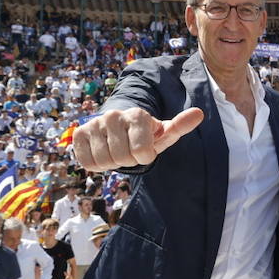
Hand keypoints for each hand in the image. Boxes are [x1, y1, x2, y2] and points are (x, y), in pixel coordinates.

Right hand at [72, 105, 203, 170]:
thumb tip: (199, 113)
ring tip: (117, 151)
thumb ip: (180, 126)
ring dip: (112, 163)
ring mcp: (94, 123)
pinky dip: (96, 164)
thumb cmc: (146, 134)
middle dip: (129, 161)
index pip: (142, 152)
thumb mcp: (163, 132)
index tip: (146, 148)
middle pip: (122, 159)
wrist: (119, 129)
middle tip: (130, 150)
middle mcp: (114, 116)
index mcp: (137, 115)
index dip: (145, 156)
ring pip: (104, 162)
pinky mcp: (79, 133)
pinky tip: (102, 152)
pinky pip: (87, 162)